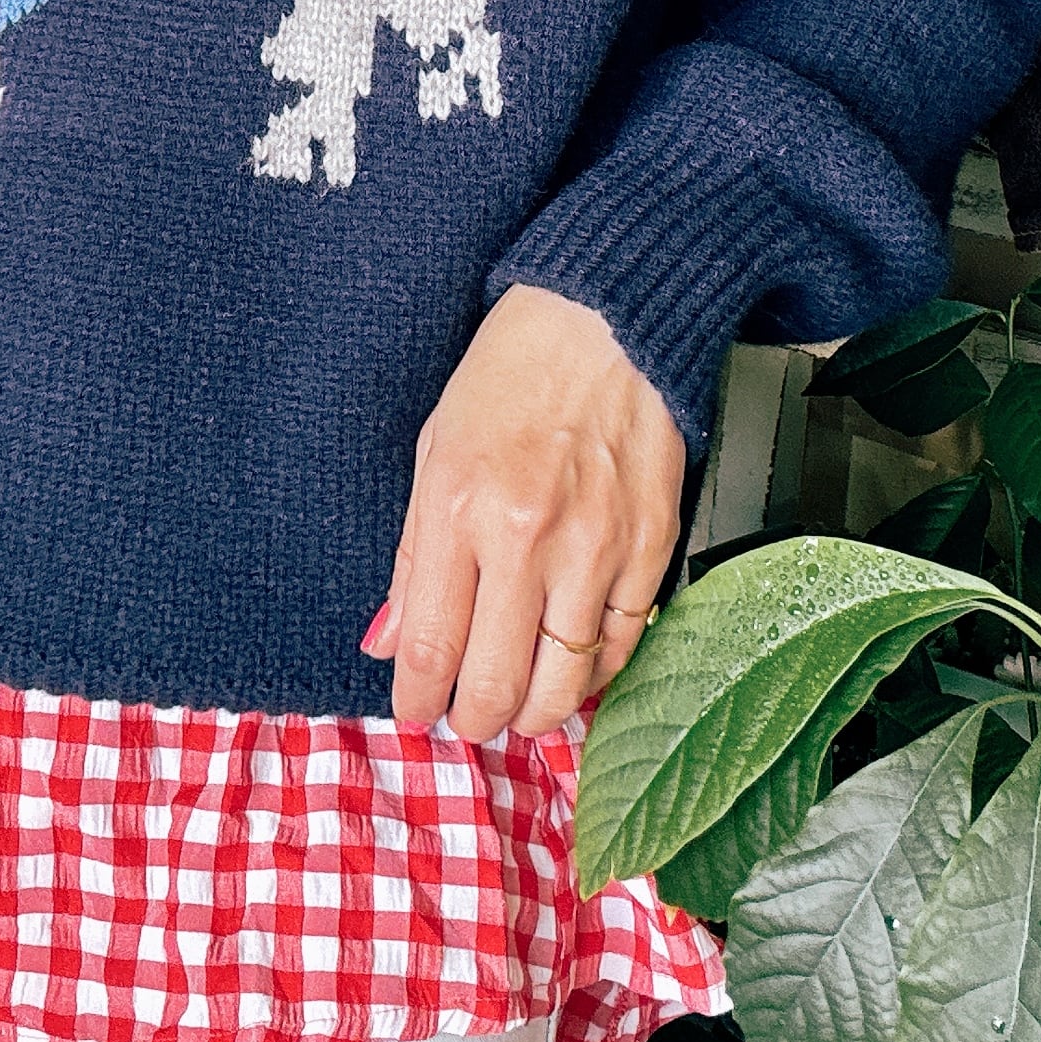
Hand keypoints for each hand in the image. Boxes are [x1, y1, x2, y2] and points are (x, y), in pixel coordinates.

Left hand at [366, 285, 683, 741]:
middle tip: (465, 715)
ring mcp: (596, 548)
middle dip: (472, 720)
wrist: (604, 321)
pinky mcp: (651, 547)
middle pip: (495, 685)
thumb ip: (411, 556)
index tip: (414, 707)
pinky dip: (594, 677)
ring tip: (517, 705)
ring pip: (564, 685)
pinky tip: (573, 670)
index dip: (417, 698)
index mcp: (460, 508)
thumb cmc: (512, 372)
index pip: (430, 647)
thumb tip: (389, 640)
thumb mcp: (434, 450)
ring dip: (533, 713)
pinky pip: (622, 648)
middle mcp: (527, 537)